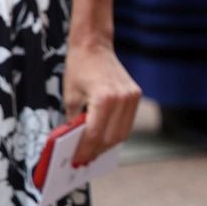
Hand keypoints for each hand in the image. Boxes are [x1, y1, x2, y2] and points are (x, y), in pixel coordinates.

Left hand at [62, 39, 140, 165]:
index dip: (85, 150)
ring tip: (92, 153)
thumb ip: (75, 121)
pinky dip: (114, 132)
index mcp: (104, 97)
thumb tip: (75, 145)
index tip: (77, 161)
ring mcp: (132, 97)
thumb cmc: (79, 68)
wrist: (94, 45)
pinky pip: (126, 122)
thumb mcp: (70, 96)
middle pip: (112, 137)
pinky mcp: (136, 96)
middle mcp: (122, 98)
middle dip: (96, 151)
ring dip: (107, 145)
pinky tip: (102, 139)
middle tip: (83, 161)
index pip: (95, 133)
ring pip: (122, 133)